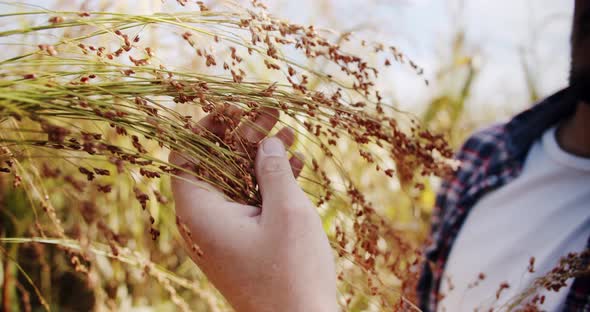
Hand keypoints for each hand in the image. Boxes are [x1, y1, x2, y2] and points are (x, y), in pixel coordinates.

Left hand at [169, 108, 337, 311]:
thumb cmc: (291, 273)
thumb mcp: (286, 212)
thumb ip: (272, 170)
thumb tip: (264, 143)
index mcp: (199, 214)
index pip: (185, 157)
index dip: (206, 127)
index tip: (234, 108)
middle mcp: (204, 223)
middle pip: (216, 166)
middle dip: (245, 137)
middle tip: (273, 113)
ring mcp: (224, 235)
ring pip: (237, 183)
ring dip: (262, 158)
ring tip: (290, 134)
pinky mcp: (243, 244)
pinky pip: (250, 205)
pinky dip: (268, 184)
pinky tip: (295, 166)